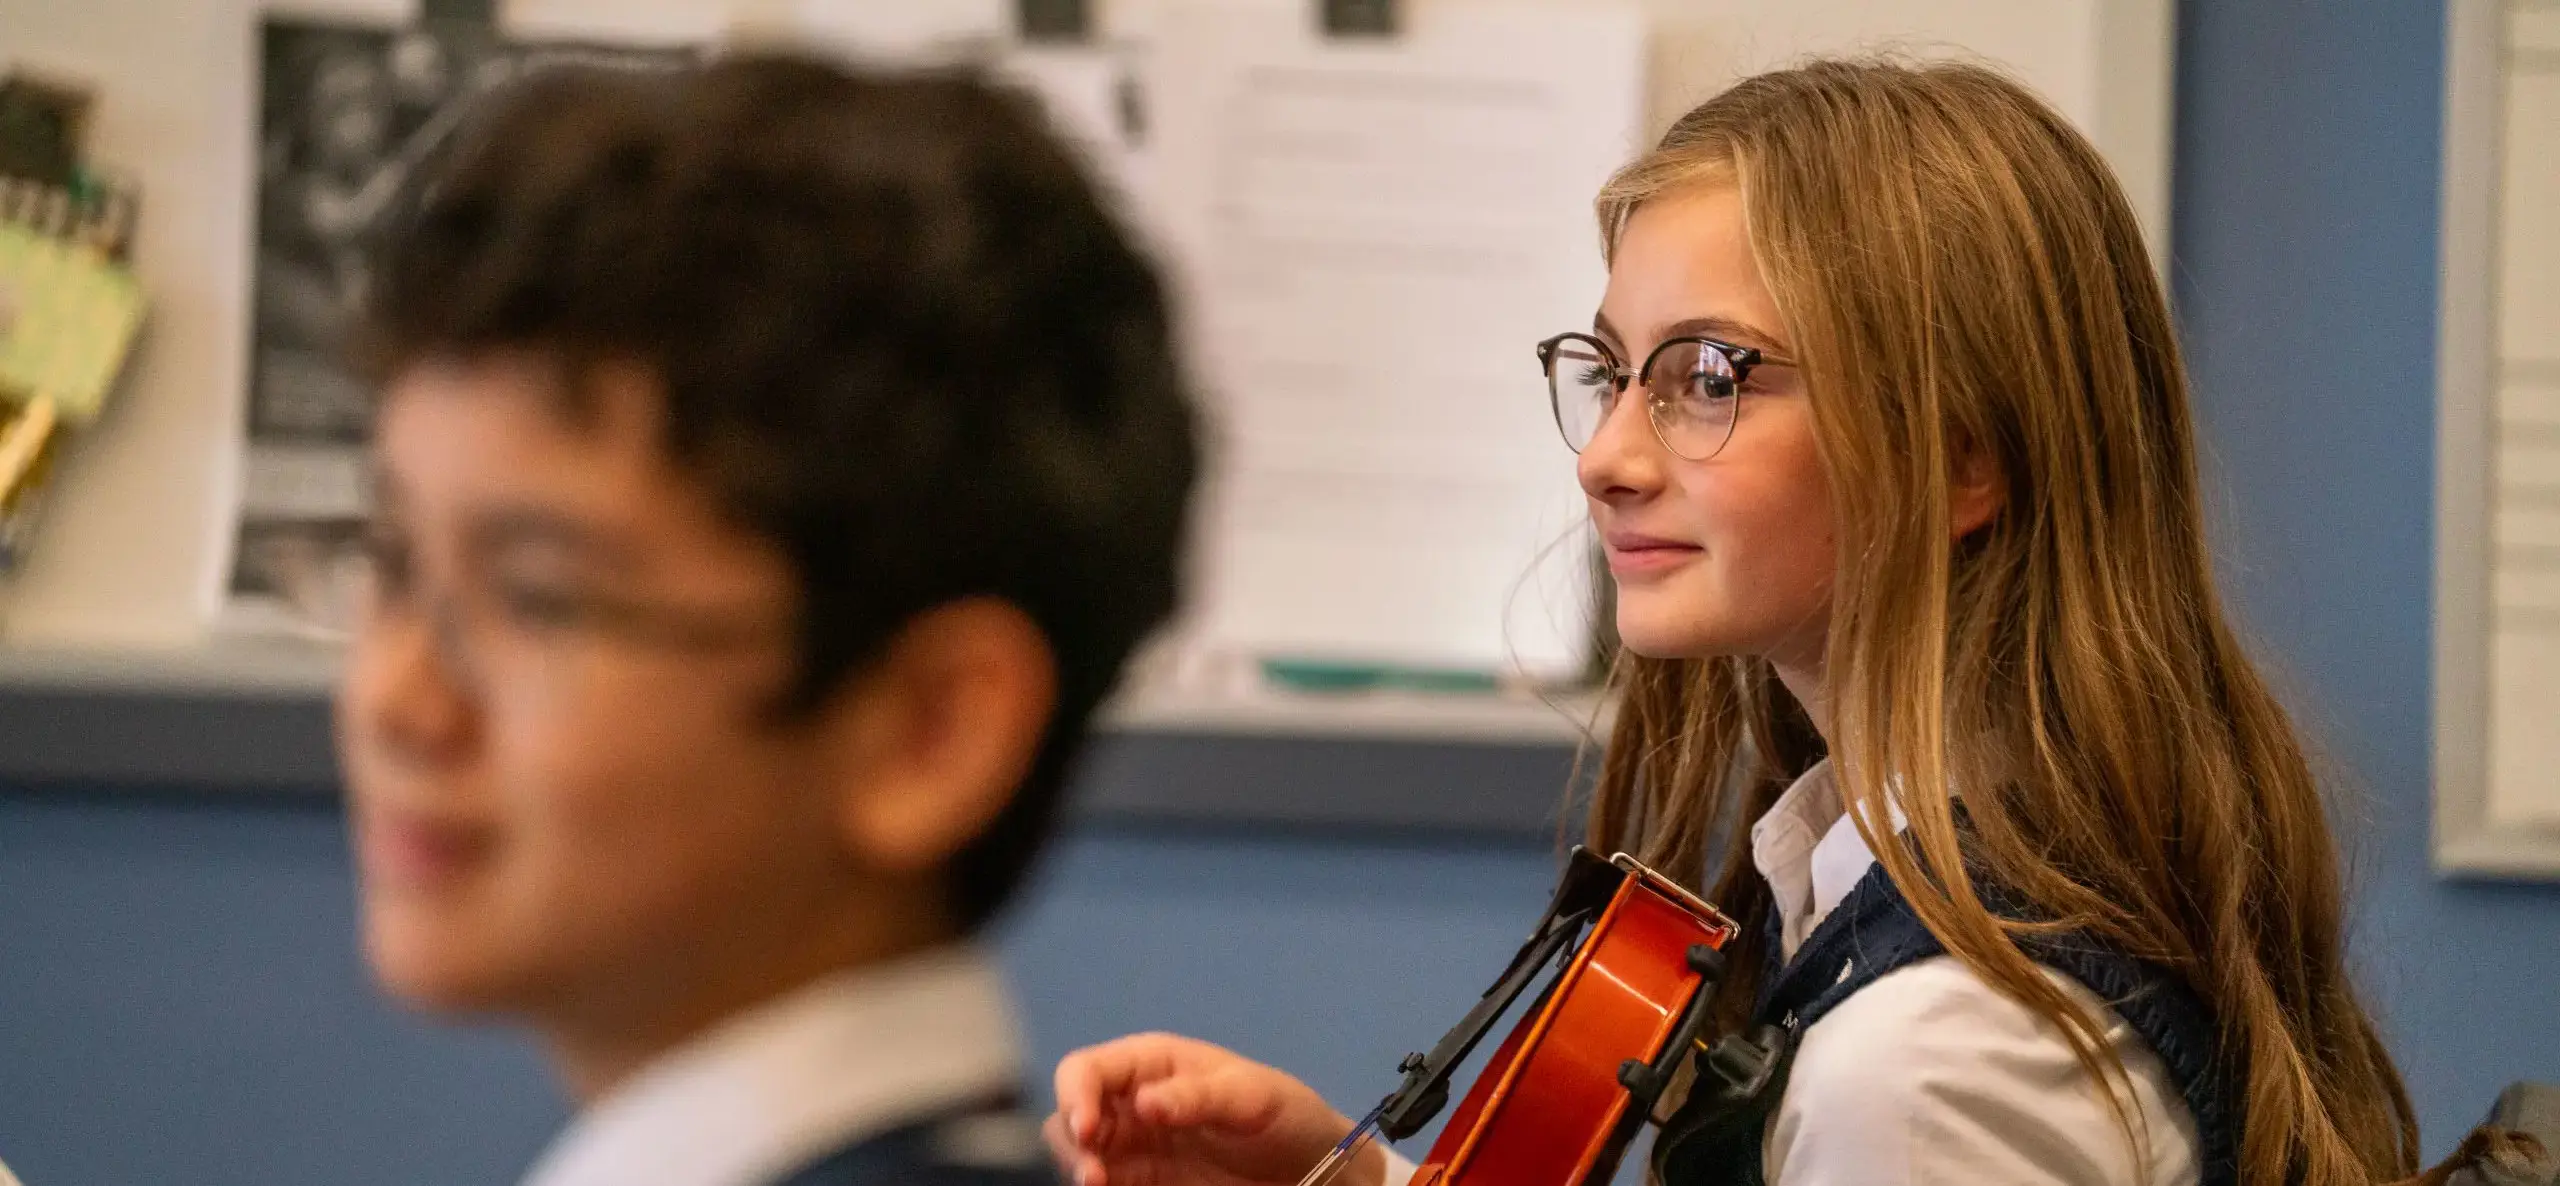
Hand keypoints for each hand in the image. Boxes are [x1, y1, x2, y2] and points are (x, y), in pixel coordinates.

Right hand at [1045, 1032, 1386, 1185]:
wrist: (1314, 1168)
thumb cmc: (1285, 1112)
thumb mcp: (1250, 1096)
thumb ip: (1197, 1096)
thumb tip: (1145, 1101)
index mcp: (1152, 1063)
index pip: (1087, 1070)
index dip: (1075, 1095)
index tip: (1088, 1130)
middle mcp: (1133, 1101)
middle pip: (1070, 1116)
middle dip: (1072, 1142)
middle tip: (1095, 1174)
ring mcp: (1136, 1146)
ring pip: (1080, 1155)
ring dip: (1081, 1169)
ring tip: (1100, 1185)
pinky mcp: (1145, 1181)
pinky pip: (1108, 1183)